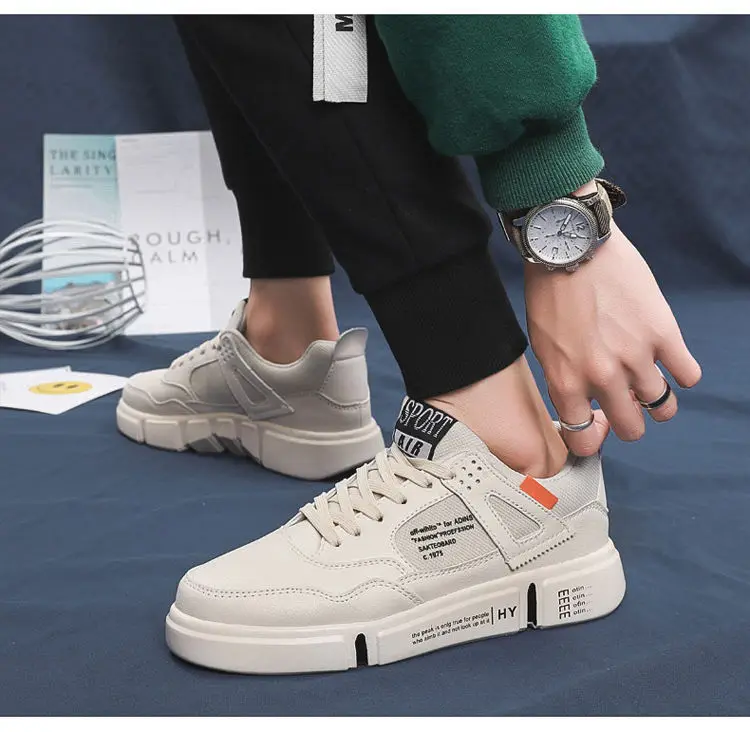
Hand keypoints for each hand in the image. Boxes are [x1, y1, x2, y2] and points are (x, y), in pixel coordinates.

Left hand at [524, 219, 701, 456]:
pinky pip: (688, 375)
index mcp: (566, 381)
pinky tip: (671, 363)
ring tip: (652, 389)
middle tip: (628, 407)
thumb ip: (564, 378)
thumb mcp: (543, 345)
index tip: (596, 427)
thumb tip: (582, 402)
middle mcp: (602, 377)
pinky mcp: (664, 333)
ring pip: (662, 407)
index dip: (592, 439)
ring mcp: (637, 357)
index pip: (584, 439)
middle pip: (630, 428)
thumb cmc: (549, 292)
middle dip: (629, 422)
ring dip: (658, 403)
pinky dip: (682, 374)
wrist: (570, 246)